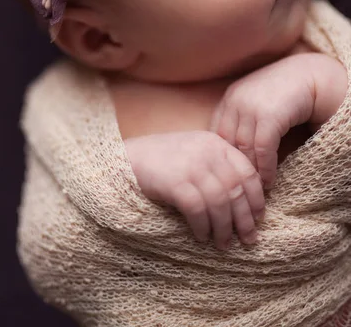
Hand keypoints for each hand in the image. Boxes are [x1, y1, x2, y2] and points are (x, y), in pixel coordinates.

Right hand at [124, 131, 264, 248]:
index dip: (256, 198)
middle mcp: (207, 151)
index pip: (248, 171)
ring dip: (224, 228)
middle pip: (236, 190)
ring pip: (220, 203)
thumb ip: (218, 166)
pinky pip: (198, 210)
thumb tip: (244, 201)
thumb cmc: (164, 159)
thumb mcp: (195, 152)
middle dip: (245, 219)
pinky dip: (203, 227)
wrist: (128, 157)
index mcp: (215, 142)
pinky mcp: (175, 182)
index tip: (259, 217)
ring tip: (224, 244)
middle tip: (249, 239)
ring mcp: (191, 166)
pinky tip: (202, 237)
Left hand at [209, 56, 316, 187]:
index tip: (228, 174)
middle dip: (234, 167)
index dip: (221, 156)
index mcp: (228, 98)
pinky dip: (266, 167)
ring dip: (251, 171)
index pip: (216, 133)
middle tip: (241, 188)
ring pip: (244, 148)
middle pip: (227, 143)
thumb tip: (230, 153)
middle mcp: (236, 102)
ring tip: (257, 188)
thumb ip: (241, 119)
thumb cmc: (281, 92)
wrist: (308, 76)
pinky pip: (262, 149)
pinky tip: (270, 179)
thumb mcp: (254, 101)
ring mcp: (251, 108)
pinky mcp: (269, 116)